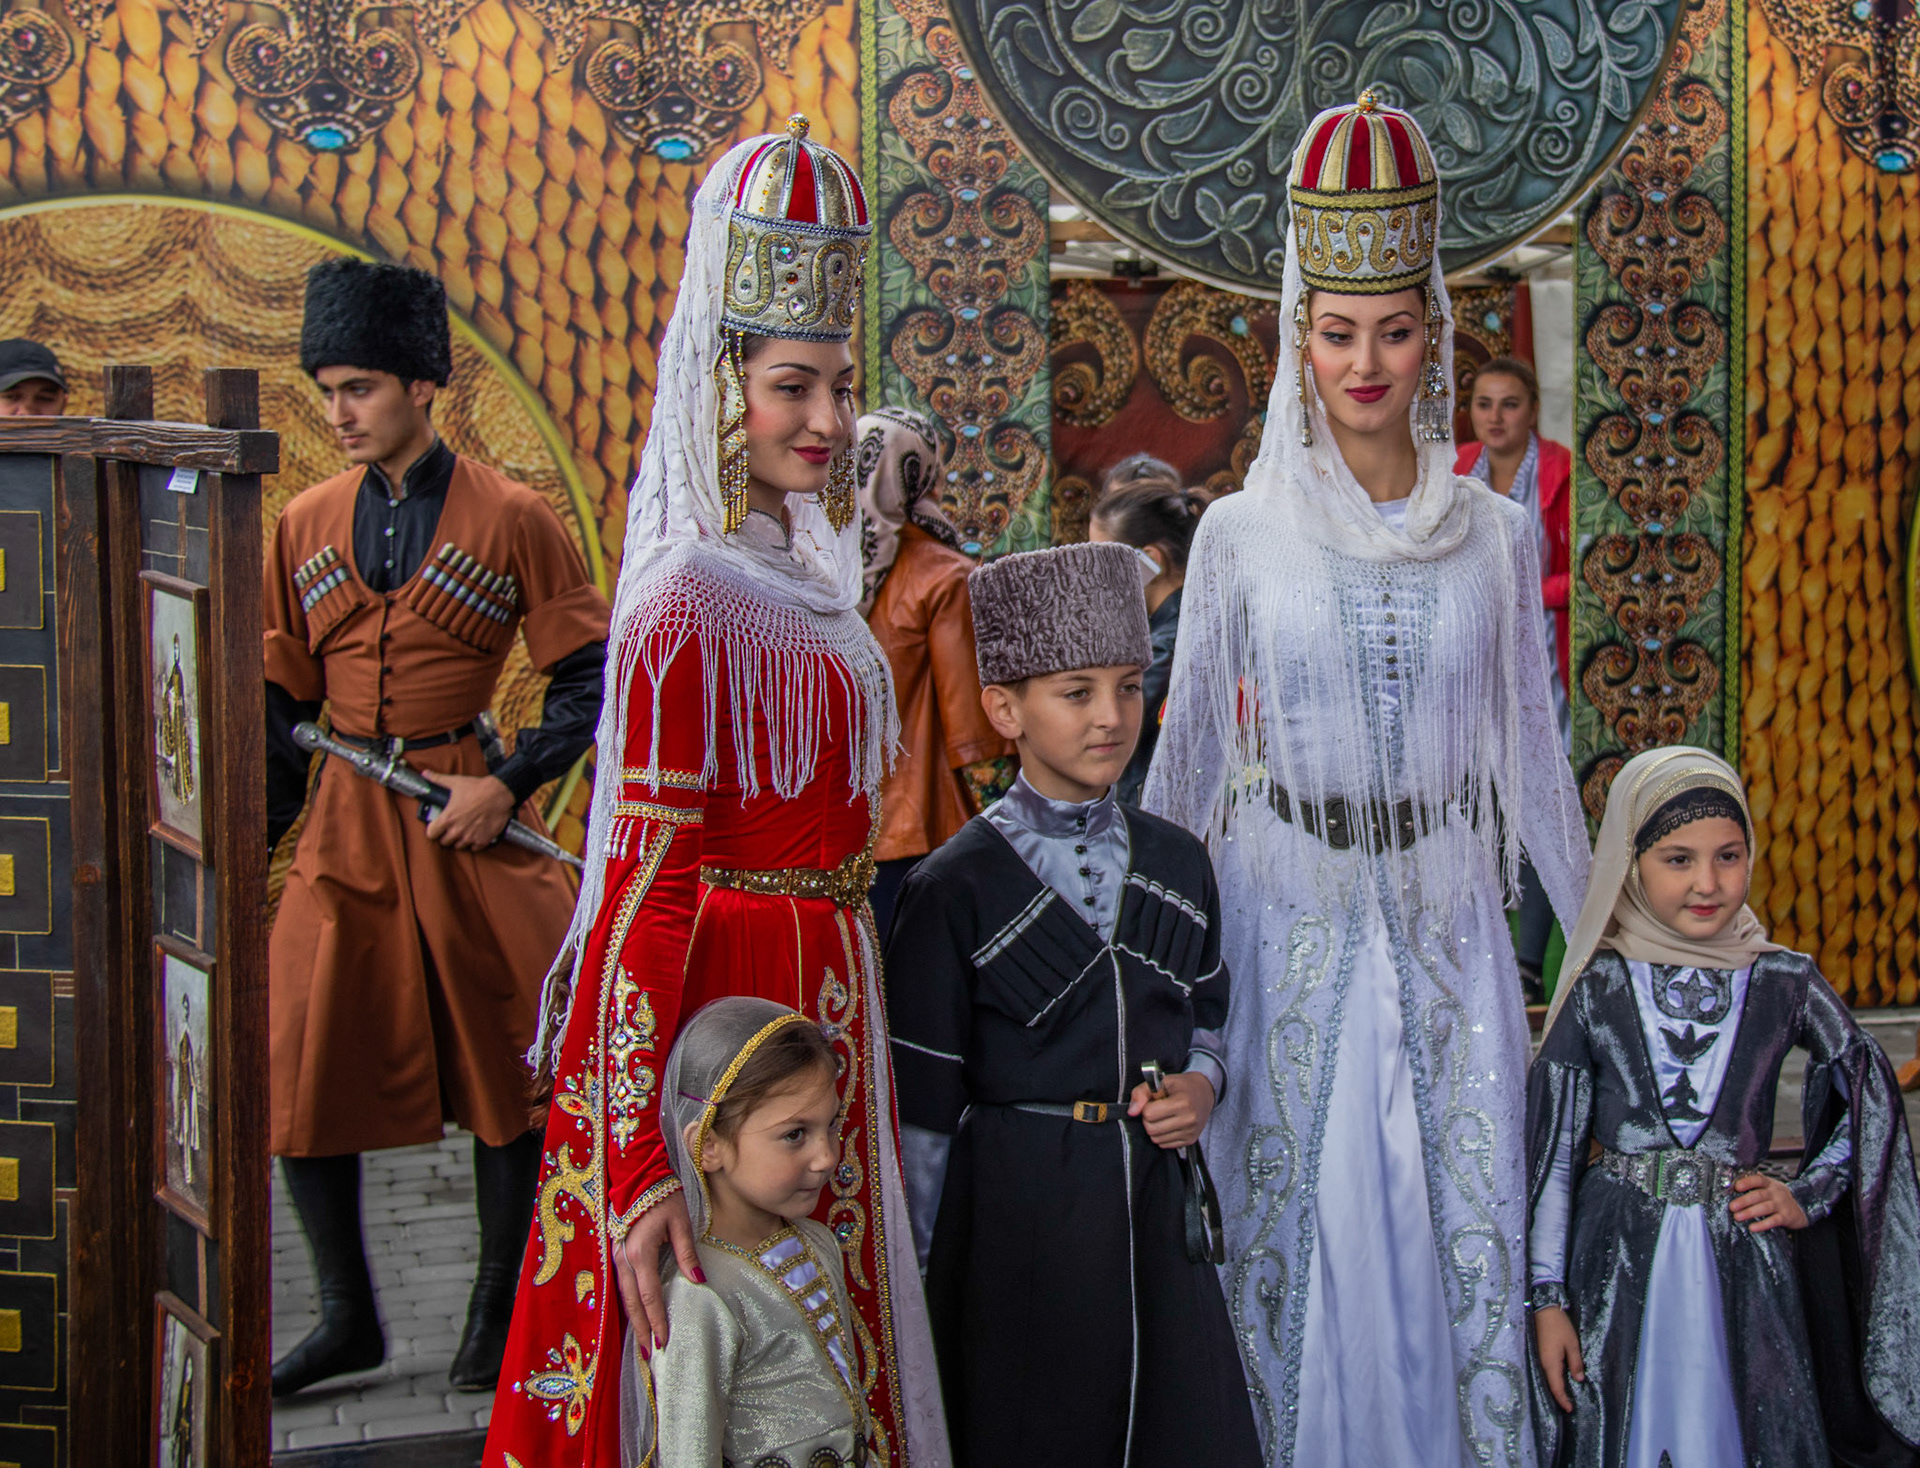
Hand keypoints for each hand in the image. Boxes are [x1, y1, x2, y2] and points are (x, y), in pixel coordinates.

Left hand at [423, 773, 515, 848]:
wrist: (499, 794)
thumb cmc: (477, 788)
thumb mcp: (455, 782)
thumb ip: (438, 780)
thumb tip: (425, 774)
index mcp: (448, 819)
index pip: (431, 834)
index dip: (432, 830)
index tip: (436, 826)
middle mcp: (457, 831)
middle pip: (444, 842)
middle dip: (446, 835)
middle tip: (451, 828)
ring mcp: (470, 837)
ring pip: (458, 846)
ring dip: (459, 840)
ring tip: (463, 831)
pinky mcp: (483, 840)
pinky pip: (474, 848)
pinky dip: (474, 842)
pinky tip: (475, 834)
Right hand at [612, 1190, 703, 1354]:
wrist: (638, 1176)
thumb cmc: (664, 1196)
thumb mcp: (681, 1222)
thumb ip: (687, 1253)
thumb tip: (698, 1282)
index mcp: (640, 1252)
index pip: (650, 1296)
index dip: (656, 1320)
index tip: (664, 1342)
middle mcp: (624, 1259)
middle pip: (632, 1303)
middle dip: (641, 1330)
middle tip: (651, 1356)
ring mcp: (616, 1256)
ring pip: (624, 1296)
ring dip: (634, 1320)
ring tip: (643, 1343)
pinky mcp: (617, 1252)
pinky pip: (623, 1285)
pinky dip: (630, 1304)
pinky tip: (637, 1315)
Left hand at [1128, 1071, 1214, 1149]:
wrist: (1205, 1092)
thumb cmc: (1181, 1086)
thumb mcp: (1161, 1081)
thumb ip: (1142, 1092)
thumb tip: (1131, 1112)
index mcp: (1182, 1102)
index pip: (1149, 1114)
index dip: (1146, 1106)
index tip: (1154, 1101)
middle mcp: (1189, 1119)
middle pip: (1151, 1128)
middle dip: (1148, 1119)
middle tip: (1156, 1109)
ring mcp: (1190, 1132)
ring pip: (1156, 1139)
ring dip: (1154, 1128)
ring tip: (1164, 1115)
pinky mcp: (1190, 1140)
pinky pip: (1164, 1144)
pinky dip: (1162, 1135)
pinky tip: (1169, 1123)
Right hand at [1533, 1305, 1584, 1412]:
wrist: (1542, 1308)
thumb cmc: (1559, 1326)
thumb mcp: (1572, 1344)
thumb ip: (1575, 1362)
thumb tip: (1578, 1379)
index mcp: (1551, 1363)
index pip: (1556, 1387)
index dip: (1563, 1399)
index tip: (1570, 1409)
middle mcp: (1541, 1363)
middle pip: (1549, 1384)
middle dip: (1557, 1396)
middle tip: (1567, 1405)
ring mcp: (1537, 1357)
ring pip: (1545, 1377)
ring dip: (1553, 1387)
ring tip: (1562, 1395)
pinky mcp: (1536, 1351)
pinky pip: (1543, 1369)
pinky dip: (1549, 1377)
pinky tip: (1554, 1378)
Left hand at [1730, 1174, 1807, 1232]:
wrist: (1802, 1208)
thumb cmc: (1777, 1197)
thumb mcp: (1768, 1188)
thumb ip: (1754, 1185)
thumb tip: (1731, 1183)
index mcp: (1769, 1183)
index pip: (1758, 1179)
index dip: (1747, 1182)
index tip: (1736, 1187)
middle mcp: (1776, 1193)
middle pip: (1759, 1195)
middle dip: (1744, 1201)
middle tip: (1732, 1207)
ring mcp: (1782, 1205)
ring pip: (1765, 1208)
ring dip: (1750, 1212)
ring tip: (1737, 1217)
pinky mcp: (1786, 1217)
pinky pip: (1773, 1221)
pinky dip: (1762, 1224)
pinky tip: (1752, 1227)